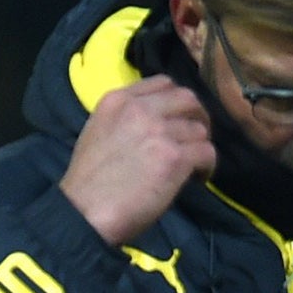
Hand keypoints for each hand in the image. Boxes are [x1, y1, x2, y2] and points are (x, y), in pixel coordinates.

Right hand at [59, 76, 214, 246]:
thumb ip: (127, 120)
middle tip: (195, 140)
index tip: (179, 119)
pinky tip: (197, 178)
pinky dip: (208, 166)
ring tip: (191, 166)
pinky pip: (207, 152)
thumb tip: (158, 124)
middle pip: (188, 99)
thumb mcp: (99, 132)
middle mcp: (140, 109)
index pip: (163, 82)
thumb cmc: (89, 181)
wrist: (84, 210)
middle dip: (198, 117)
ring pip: (199, 129)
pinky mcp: (174, 157)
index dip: (178, 102)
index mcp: (118, 100)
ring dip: (200, 147)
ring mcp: (159, 131)